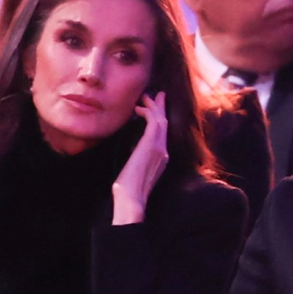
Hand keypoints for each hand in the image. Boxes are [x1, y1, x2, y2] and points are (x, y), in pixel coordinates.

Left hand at [110, 93, 168, 225]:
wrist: (131, 199)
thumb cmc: (128, 190)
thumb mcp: (134, 171)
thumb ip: (137, 159)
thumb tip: (131, 152)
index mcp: (161, 158)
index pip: (162, 133)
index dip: (160, 118)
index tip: (154, 109)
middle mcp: (164, 152)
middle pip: (165, 123)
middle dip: (161, 107)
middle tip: (158, 94)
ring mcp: (160, 148)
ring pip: (161, 120)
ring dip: (153, 106)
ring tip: (146, 97)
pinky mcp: (152, 146)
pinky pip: (154, 122)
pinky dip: (147, 113)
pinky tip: (138, 108)